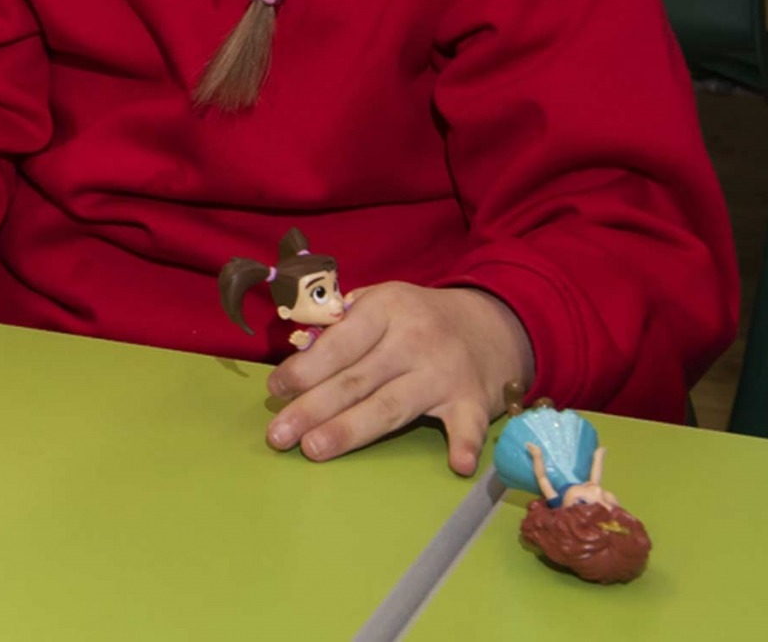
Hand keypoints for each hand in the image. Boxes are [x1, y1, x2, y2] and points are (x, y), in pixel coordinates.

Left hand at [264, 283, 533, 473]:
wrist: (491, 326)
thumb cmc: (417, 318)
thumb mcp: (380, 303)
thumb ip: (341, 325)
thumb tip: (297, 355)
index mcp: (385, 308)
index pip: (338, 343)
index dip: (304, 369)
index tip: (275, 390)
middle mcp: (414, 338)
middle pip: (356, 379)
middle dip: (312, 408)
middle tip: (279, 435)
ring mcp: (444, 371)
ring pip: (390, 406)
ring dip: (351, 430)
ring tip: (314, 449)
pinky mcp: (474, 400)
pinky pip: (467, 425)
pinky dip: (465, 444)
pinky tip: (457, 465)